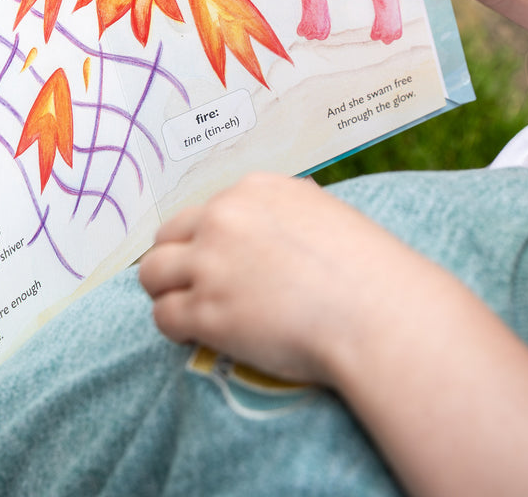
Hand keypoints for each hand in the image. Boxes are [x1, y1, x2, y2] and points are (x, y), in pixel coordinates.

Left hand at [138, 172, 436, 386]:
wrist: (375, 312)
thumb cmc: (366, 269)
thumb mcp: (325, 214)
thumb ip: (288, 211)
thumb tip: (276, 219)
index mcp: (254, 190)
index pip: (206, 211)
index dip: (208, 241)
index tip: (222, 264)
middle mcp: (224, 218)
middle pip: (167, 237)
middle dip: (178, 263)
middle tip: (197, 289)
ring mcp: (211, 264)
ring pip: (152, 273)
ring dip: (166, 292)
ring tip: (190, 312)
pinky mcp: (206, 312)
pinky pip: (163, 317)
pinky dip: (175, 329)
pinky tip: (198, 337)